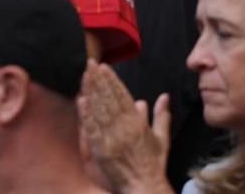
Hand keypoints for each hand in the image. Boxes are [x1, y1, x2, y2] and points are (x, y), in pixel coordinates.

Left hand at [77, 61, 172, 193]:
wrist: (145, 186)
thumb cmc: (153, 164)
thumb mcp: (162, 139)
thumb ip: (162, 116)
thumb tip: (163, 96)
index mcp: (138, 123)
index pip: (123, 96)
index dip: (112, 80)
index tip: (104, 67)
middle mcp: (125, 127)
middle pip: (109, 98)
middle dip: (99, 79)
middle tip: (90, 63)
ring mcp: (112, 137)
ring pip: (100, 109)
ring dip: (91, 90)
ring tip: (85, 75)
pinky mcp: (100, 149)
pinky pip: (92, 128)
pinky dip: (86, 114)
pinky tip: (81, 100)